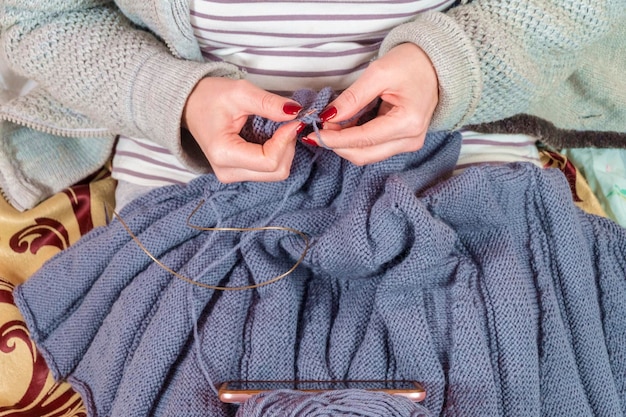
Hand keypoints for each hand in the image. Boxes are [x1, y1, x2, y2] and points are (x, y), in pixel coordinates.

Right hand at [183, 78, 303, 182]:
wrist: (190, 106)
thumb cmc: (210, 97)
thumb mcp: (240, 92)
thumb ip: (268, 103)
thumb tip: (295, 112)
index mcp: (224, 154)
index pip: (269, 161)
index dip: (287, 140)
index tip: (293, 120)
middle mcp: (227, 171)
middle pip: (276, 172)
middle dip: (288, 147)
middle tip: (287, 123)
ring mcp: (233, 175)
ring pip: (275, 173)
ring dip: (284, 150)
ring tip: (278, 128)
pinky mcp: (239, 173)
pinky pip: (269, 171)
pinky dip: (278, 154)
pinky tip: (271, 137)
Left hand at [304, 43, 438, 164]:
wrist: (434, 64)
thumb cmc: (411, 64)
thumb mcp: (378, 73)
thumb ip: (352, 98)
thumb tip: (327, 117)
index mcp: (408, 123)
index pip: (364, 140)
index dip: (335, 139)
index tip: (312, 134)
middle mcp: (410, 139)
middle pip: (364, 154)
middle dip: (337, 145)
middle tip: (317, 129)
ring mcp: (408, 143)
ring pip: (367, 155)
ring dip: (344, 144)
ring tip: (329, 125)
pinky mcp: (402, 142)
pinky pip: (373, 148)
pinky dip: (354, 140)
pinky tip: (343, 127)